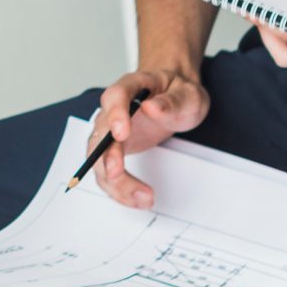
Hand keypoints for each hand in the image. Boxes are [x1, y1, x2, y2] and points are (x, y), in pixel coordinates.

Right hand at [91, 67, 209, 208]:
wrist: (175, 98)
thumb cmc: (178, 93)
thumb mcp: (188, 95)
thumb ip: (172, 102)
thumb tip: (151, 108)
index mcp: (130, 87)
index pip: (115, 97)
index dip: (115, 116)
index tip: (121, 134)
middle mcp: (112, 109)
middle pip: (100, 134)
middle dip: (107, 157)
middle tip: (117, 175)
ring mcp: (110, 131)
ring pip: (98, 159)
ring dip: (115, 182)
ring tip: (143, 198)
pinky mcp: (113, 149)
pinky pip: (107, 172)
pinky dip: (119, 189)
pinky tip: (137, 199)